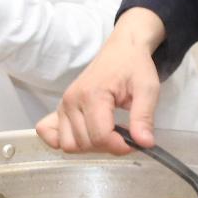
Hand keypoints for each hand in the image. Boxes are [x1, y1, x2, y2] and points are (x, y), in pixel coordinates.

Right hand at [35, 8, 165, 153]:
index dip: (121, 146)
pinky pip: (50, 135)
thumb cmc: (135, 67)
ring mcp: (62, 105)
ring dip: (90, 147)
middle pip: (85, 144)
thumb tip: (145, 144)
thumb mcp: (147, 89)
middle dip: (108, 146)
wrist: (121, 50)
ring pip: (70, 145)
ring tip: (108, 132)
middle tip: (124, 133)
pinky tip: (84, 135)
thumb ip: (144, 117)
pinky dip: (65, 141)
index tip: (136, 140)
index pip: (101, 137)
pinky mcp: (59, 109)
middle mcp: (71, 101)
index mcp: (92, 95)